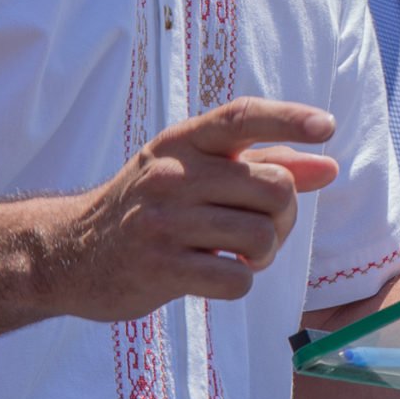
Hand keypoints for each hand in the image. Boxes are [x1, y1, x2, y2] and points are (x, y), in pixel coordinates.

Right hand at [48, 98, 340, 322]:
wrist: (71, 252)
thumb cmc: (149, 206)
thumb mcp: (195, 171)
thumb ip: (262, 165)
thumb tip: (328, 167)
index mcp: (183, 140)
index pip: (241, 116)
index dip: (288, 119)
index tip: (326, 127)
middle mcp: (172, 173)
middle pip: (272, 187)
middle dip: (283, 215)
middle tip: (262, 228)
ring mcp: (163, 221)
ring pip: (260, 236)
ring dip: (263, 254)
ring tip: (239, 254)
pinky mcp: (159, 267)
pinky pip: (236, 279)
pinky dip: (239, 282)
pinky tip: (217, 274)